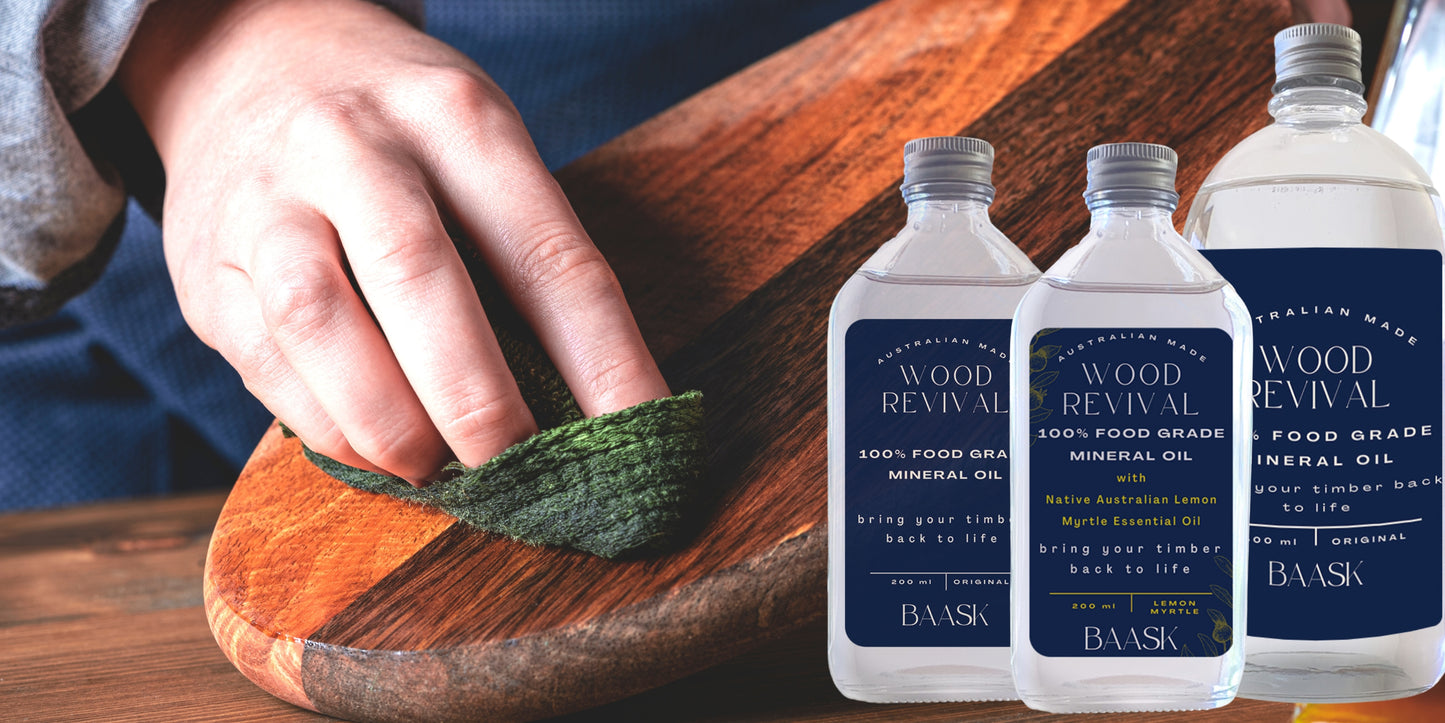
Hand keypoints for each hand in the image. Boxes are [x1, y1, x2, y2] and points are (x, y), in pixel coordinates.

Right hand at [118, 0, 670, 483]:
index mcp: (456, 117)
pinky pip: (266, 359)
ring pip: (320, 319)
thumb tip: (586, 403)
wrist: (245, 57)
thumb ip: (520, 251)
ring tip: (437, 471)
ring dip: (390, 420)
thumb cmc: (397, 126)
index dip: (604, 359)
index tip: (642, 434)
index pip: (547, 254)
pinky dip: (327, 424)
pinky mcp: (205, 263)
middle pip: (422, 277)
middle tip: (522, 470)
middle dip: (480, 398)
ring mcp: (268, 200)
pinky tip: (373, 451)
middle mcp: (354, 145)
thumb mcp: (476, 140)